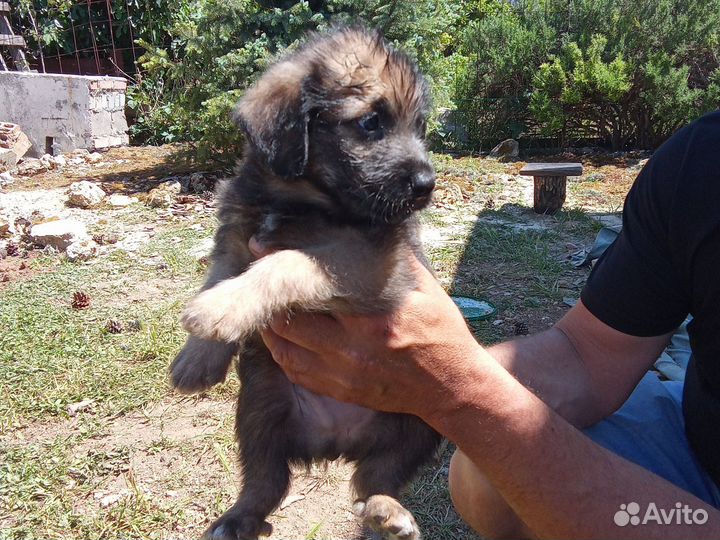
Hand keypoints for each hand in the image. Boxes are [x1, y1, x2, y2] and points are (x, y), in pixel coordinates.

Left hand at [257, 248, 486, 421]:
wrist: (452, 385)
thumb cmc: (440, 330)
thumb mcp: (425, 286)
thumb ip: (391, 257)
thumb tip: (362, 224)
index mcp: (373, 318)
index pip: (313, 286)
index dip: (283, 263)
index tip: (262, 245)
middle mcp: (352, 349)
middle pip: (289, 320)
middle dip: (268, 293)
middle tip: (259, 271)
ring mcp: (343, 374)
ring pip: (283, 347)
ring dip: (269, 322)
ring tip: (265, 300)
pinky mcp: (340, 390)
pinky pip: (295, 371)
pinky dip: (280, 350)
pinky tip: (278, 333)